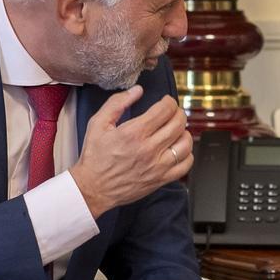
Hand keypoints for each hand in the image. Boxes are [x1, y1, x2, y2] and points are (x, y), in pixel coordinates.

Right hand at [69, 85, 193, 218]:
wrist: (93, 188)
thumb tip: (137, 90)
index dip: (169, 101)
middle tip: (172, 113)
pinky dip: (187, 154)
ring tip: (176, 130)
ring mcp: (157, 166)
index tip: (166, 102)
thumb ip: (117, 103)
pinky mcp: (161, 179)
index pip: (165, 110)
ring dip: (184, 132)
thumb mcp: (98, 123)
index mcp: (134, 133)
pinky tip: (177, 149)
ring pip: (185, 143)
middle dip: (178, 113)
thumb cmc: (95, 157)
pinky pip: (185, 164)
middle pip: (178, 123)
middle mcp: (149, 149)